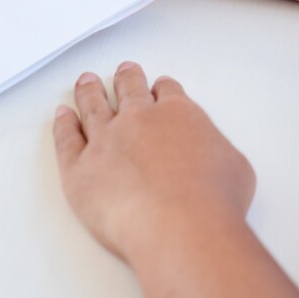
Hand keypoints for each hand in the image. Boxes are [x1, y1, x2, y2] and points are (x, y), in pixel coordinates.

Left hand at [53, 62, 253, 263]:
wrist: (180, 226)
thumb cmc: (212, 202)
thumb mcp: (236, 167)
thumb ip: (216, 150)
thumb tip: (210, 156)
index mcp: (177, 114)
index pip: (167, 92)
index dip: (162, 89)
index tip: (158, 87)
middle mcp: (137, 120)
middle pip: (128, 89)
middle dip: (126, 79)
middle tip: (124, 71)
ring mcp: (104, 141)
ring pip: (92, 106)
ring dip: (89, 91)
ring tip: (86, 81)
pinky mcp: (79, 168)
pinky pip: (66, 139)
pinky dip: (63, 125)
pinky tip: (62, 116)